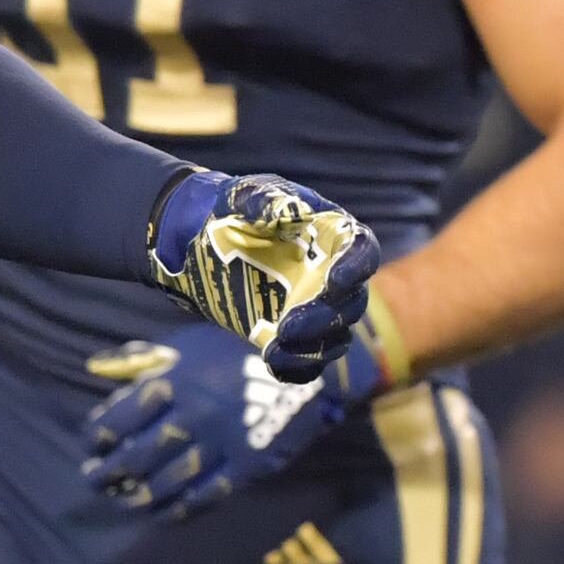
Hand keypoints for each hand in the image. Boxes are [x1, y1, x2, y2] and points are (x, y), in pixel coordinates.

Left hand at [78, 325, 385, 518]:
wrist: (305, 364)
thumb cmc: (238, 349)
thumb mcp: (189, 342)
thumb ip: (142, 357)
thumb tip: (94, 368)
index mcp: (172, 383)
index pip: (116, 419)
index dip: (97, 437)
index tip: (93, 445)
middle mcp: (190, 417)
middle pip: (135, 457)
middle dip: (108, 473)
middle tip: (96, 479)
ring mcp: (219, 445)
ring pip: (166, 482)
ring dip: (138, 496)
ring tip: (125, 499)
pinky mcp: (246, 466)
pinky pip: (205, 495)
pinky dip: (179, 509)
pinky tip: (164, 513)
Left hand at [146, 171, 378, 380]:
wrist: (201, 241)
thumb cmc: (233, 210)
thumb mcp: (245, 195)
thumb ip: (265, 200)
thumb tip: (284, 213)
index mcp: (331, 236)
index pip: (362, 252)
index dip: (357, 266)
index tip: (336, 280)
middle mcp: (331, 275)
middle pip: (351, 302)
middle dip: (325, 317)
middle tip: (288, 325)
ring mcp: (313, 307)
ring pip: (335, 336)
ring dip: (313, 347)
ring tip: (276, 348)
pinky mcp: (290, 332)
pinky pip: (308, 360)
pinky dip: (297, 367)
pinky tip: (273, 362)